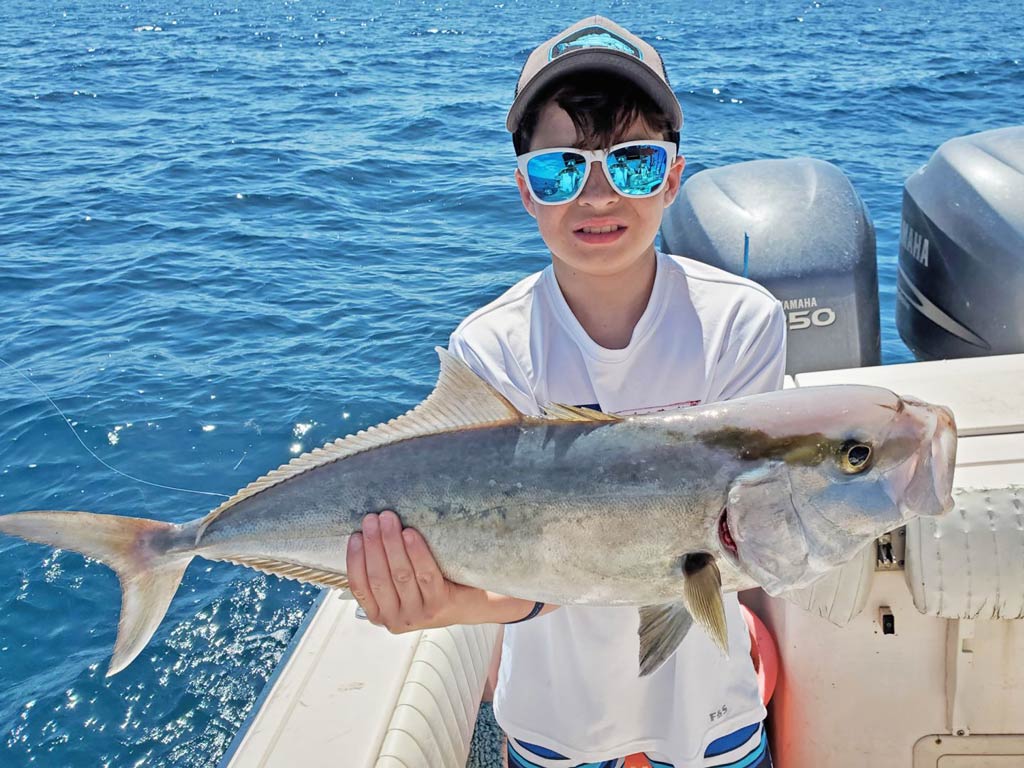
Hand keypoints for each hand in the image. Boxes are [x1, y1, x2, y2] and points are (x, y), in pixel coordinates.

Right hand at [346, 510, 479, 632]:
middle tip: (372, 519)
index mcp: (380, 614)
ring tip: (389, 519)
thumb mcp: (400, 588)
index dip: (355, 560)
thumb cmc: (430, 588)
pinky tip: (410, 534)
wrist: (468, 604)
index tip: (355, 535)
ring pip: (401, 574)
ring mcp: (418, 615)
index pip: (360, 587)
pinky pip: (425, 575)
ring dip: (392, 543)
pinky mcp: (440, 605)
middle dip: (373, 545)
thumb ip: (383, 572)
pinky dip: (416, 552)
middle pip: (379, 578)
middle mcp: (396, 619)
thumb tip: (366, 534)